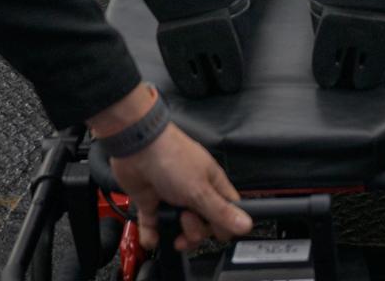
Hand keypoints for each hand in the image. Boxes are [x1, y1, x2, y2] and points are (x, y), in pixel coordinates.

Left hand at [108, 123, 249, 253]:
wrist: (138, 148)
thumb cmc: (172, 157)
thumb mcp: (200, 189)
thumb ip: (221, 211)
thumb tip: (246, 224)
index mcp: (212, 184)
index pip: (226, 213)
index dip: (223, 227)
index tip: (214, 232)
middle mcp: (194, 192)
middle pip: (202, 226)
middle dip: (194, 232)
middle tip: (186, 218)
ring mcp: (172, 198)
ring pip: (179, 229)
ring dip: (173, 233)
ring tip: (168, 221)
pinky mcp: (152, 203)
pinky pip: (154, 227)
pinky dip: (152, 235)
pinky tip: (153, 236)